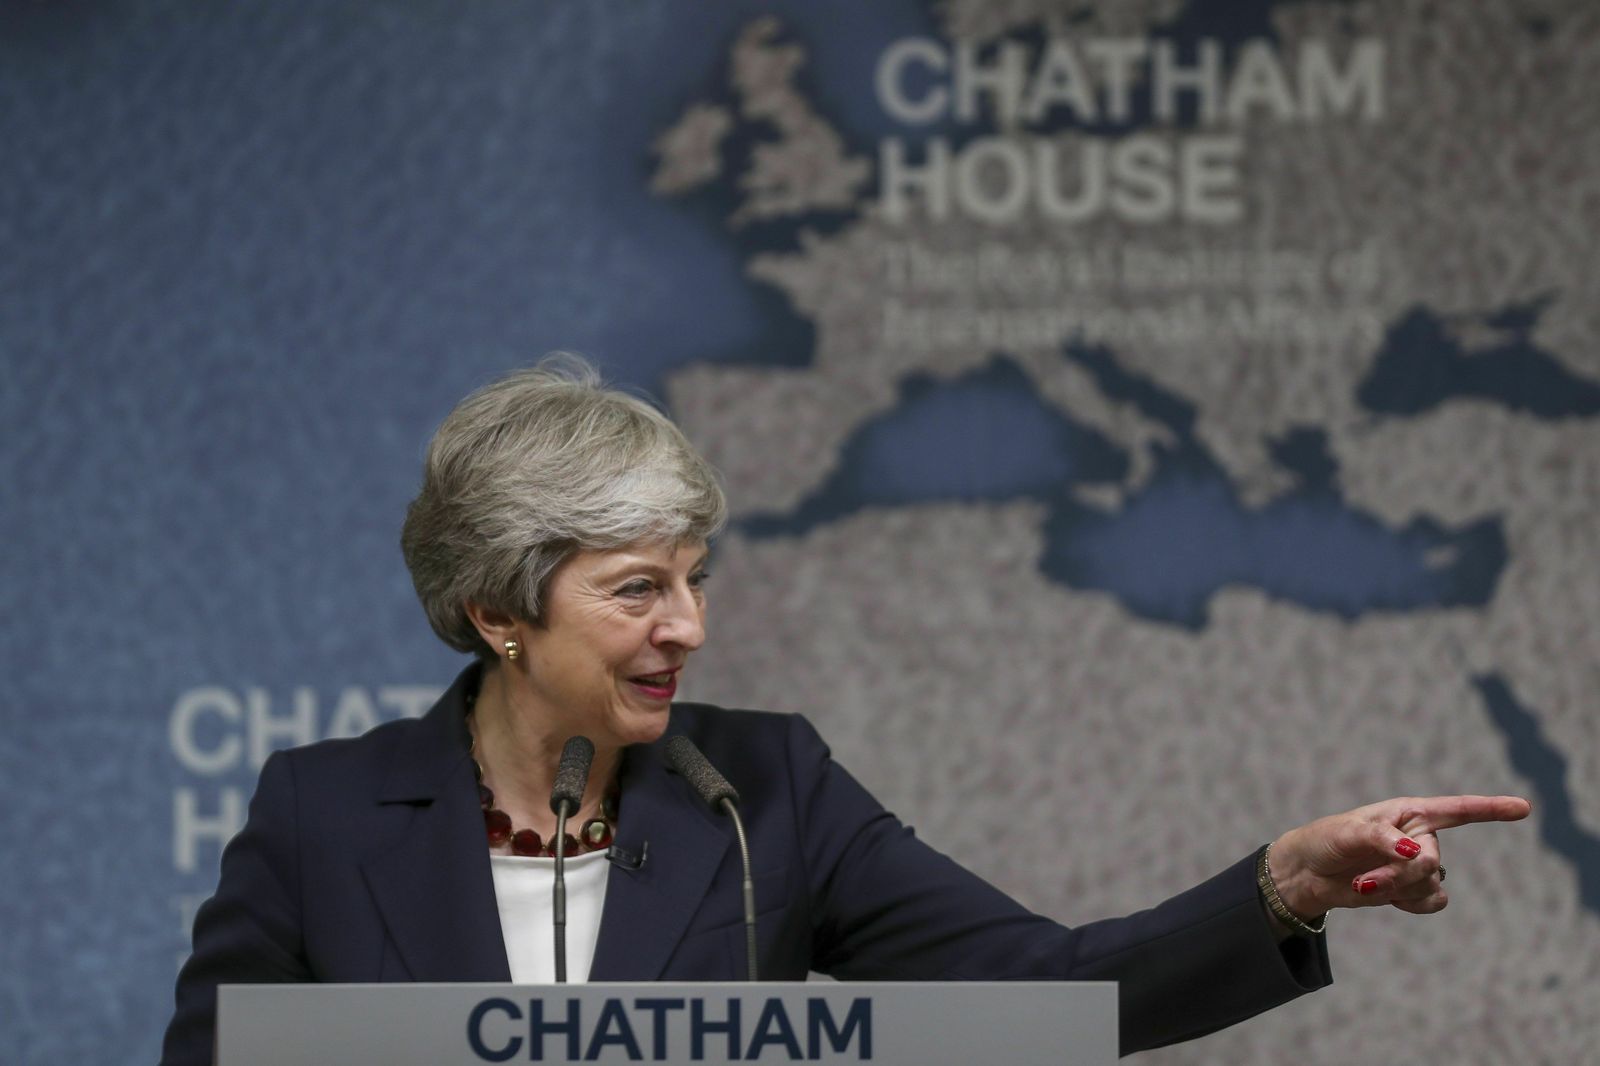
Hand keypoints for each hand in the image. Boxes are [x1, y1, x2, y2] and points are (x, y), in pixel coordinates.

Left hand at [1267, 795, 1530, 919]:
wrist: (1309, 873)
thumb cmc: (1327, 840)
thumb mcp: (1348, 832)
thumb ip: (1381, 838)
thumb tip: (1415, 852)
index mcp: (1408, 812)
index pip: (1458, 809)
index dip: (1491, 809)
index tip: (1523, 808)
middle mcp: (1419, 836)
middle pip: (1431, 861)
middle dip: (1399, 875)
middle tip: (1364, 880)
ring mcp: (1417, 864)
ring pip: (1430, 885)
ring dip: (1396, 890)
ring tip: (1364, 883)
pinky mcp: (1412, 889)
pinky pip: (1433, 902)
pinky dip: (1409, 904)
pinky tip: (1383, 896)